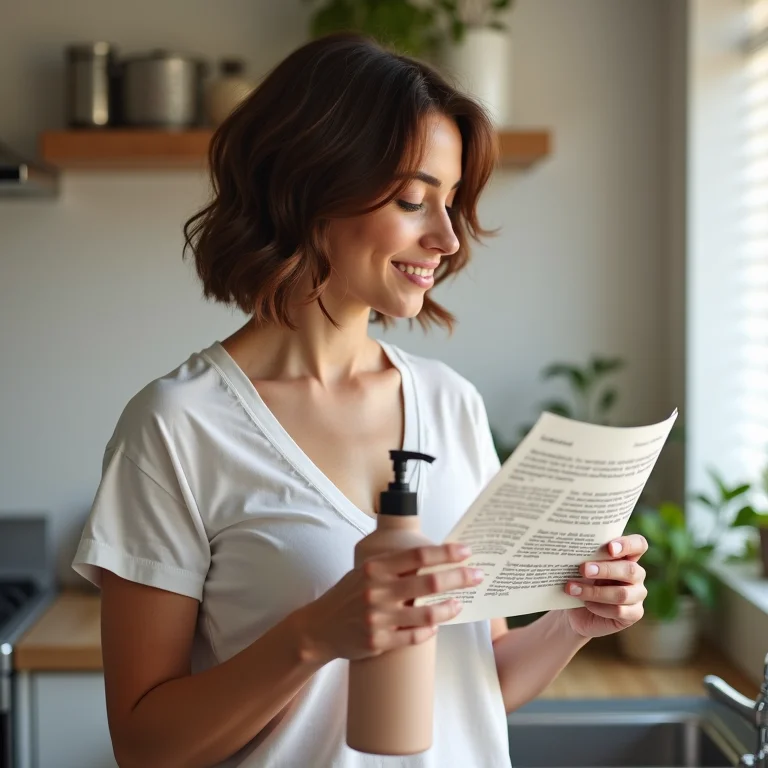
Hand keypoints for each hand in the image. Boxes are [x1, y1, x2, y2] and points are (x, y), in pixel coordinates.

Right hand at [293, 543, 482, 663]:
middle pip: (430, 583)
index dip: (446, 553)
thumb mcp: (366, 572)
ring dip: (450, 609)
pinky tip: (436, 626)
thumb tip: (432, 558)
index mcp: (375, 568)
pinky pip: (414, 637)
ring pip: (428, 615)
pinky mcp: (378, 642)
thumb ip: (394, 567)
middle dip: (459, 578)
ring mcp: (378, 618)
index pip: (418, 555)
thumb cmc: (349, 594)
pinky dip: (430, 631)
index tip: (467, 551)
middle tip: (477, 576)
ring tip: (460, 604)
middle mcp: (377, 591)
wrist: (319, 628)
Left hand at [560, 534, 648, 638]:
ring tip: (573, 589)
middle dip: (605, 569)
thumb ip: (584, 558)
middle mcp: (636, 575)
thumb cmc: (580, 582)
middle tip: (583, 569)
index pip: (638, 544)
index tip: (609, 548)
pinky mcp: (634, 614)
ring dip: (595, 592)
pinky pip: (619, 611)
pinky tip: (586, 604)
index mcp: (626, 556)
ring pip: (623, 593)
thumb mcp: (581, 568)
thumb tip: (572, 550)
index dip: (628, 545)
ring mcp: (637, 595)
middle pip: (630, 570)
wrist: (576, 611)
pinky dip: (600, 607)